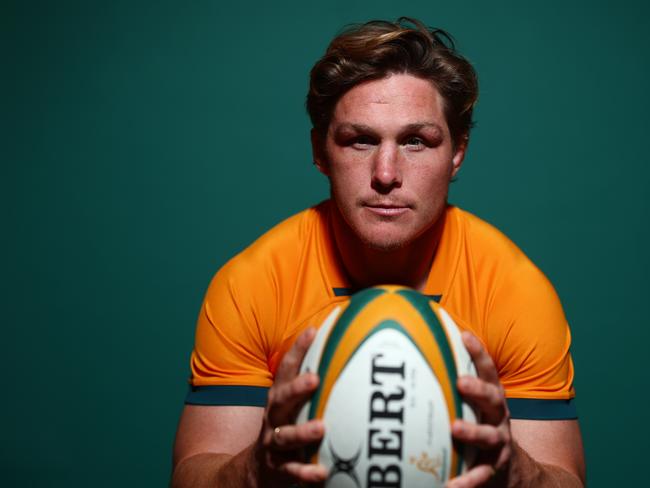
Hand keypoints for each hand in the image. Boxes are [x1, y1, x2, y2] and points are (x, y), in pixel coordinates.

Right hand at [253, 327, 327, 486]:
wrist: (252, 472)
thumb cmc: (284, 431)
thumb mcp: (292, 408)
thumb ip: (310, 388)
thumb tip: (345, 359)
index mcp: (278, 400)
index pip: (285, 370)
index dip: (297, 350)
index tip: (312, 330)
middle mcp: (273, 419)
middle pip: (280, 400)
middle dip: (296, 388)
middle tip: (314, 379)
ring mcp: (273, 445)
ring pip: (285, 437)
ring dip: (302, 432)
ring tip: (321, 429)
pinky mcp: (277, 470)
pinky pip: (292, 472)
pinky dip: (306, 473)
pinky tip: (322, 473)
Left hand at [447, 332, 511, 487]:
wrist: (511, 469)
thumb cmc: (479, 425)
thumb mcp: (472, 403)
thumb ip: (451, 382)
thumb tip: (418, 350)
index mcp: (492, 398)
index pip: (488, 370)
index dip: (479, 352)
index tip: (465, 335)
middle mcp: (499, 417)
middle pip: (494, 399)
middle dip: (479, 389)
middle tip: (461, 382)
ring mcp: (499, 443)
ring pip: (489, 436)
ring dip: (473, 431)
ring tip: (455, 428)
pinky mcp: (493, 469)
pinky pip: (481, 475)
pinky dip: (467, 481)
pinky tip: (451, 485)